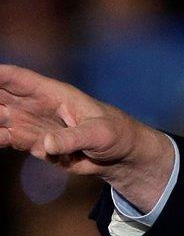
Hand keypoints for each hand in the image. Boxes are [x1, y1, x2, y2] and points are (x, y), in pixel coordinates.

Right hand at [0, 63, 173, 210]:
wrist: (119, 156)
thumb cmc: (115, 134)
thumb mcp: (100, 134)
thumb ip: (73, 138)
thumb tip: (46, 145)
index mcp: (53, 93)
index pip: (18, 79)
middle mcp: (36, 106)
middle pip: (1, 96)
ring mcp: (32, 124)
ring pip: (0, 118)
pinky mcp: (33, 143)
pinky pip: (7, 138)